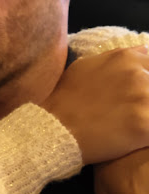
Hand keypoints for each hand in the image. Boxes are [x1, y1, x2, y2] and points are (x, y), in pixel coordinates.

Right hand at [42, 45, 148, 164]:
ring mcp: (143, 98)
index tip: (140, 88)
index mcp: (124, 57)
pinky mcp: (144, 125)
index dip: (147, 75)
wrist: (54, 126)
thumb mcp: (85, 66)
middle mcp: (137, 74)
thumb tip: (133, 58)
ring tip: (130, 121)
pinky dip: (146, 133)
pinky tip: (135, 136)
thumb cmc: (65, 97)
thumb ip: (113, 61)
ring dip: (147, 112)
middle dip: (146, 96)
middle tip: (130, 107)